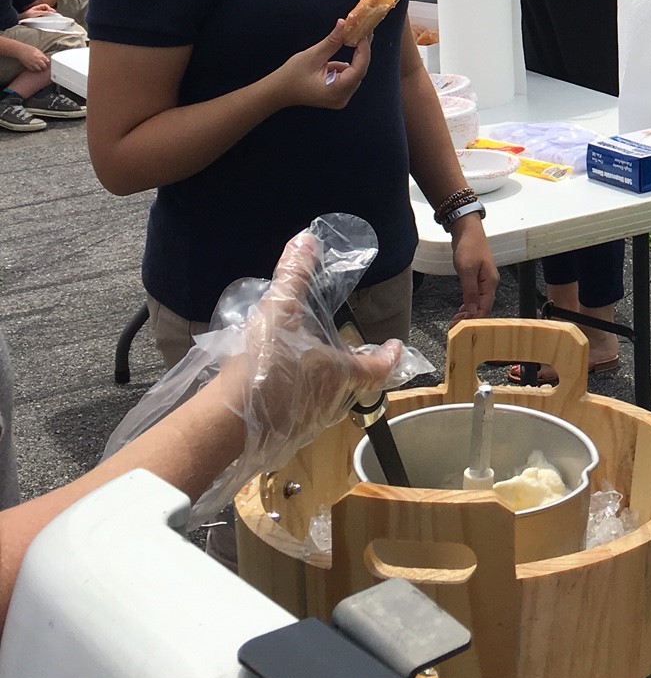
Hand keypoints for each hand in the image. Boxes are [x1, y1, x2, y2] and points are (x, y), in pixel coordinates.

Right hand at [10, 43, 48, 75]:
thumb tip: (46, 58)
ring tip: (41, 69)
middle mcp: (36, 60)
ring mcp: (32, 63)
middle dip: (45, 67)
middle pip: (44, 66)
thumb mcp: (37, 50)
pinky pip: (33, 70)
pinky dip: (35, 70)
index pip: (47, 61)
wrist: (20, 50)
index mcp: (39, 55)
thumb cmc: (28, 49)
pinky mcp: (28, 65)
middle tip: (45, 68)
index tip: (48, 64)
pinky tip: (35, 69)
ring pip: (39, 69)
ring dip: (40, 69)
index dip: (48, 63)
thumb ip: (42, 54)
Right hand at [224, 230, 404, 465]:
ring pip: (326, 402)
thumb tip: (307, 240)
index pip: (377, 368)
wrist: (228, 417)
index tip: (396, 347)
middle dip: (352, 368)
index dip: (390, 357)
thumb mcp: (280, 311)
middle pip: (351, 385)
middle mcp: (331, 402)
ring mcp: (308, 423)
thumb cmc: (264, 363)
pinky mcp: (285, 437)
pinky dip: (297, 402)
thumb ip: (294, 276)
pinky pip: (299, 416)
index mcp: (339, 373)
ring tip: (311, 369)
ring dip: (323, 386)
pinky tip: (279, 391)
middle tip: (349, 353)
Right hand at [273, 20, 372, 110]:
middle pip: (359, 71)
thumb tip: (345, 24)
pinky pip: (348, 76)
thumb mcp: (313, 55)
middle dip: (361, 50)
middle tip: (364, 31)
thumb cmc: (292, 76)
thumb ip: (332, 41)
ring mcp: (341, 98)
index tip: (365, 33)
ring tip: (355, 37)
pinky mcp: (338, 94)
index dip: (365, 50)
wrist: (278, 91)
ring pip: (355, 73)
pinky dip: (347, 63)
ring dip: (355, 56)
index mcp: (337, 91)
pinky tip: (343, 52)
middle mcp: (342, 98)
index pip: (359, 69)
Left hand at [451, 215, 498, 319]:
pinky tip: (462, 309)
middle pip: (483, 307)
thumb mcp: (466, 270)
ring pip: (479, 302)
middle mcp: (490, 283)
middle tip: (455, 326)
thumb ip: (469, 292)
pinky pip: (476, 296)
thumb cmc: (469, 246)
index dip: (474, 319)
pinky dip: (469, 304)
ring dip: (469, 312)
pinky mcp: (478, 277)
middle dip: (471, 318)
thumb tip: (472, 311)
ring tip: (457, 320)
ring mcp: (485, 280)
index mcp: (490, 282)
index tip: (461, 327)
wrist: (468, 229)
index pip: (485, 308)